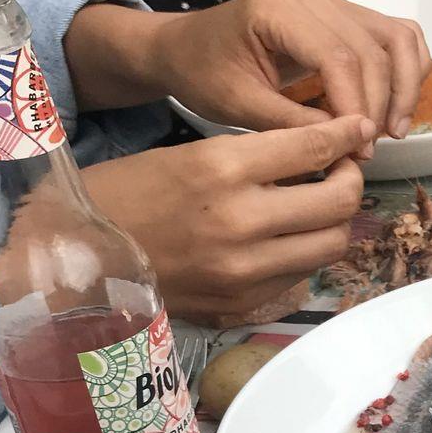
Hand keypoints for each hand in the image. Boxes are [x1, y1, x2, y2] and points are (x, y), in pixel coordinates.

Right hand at [82, 116, 368, 322]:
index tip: (357, 128)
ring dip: (335, 221)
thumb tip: (324, 150)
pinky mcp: (240, 303)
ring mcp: (243, 270)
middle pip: (340, 201)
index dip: (346, 134)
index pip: (314, 147)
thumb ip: (259, 155)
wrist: (74, 257)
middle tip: (341, 170)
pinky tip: (287, 236)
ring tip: (319, 204)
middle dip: (351, 179)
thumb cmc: (129, 193)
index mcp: (222, 169)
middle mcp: (240, 222)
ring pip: (332, 243)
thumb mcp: (192, 154)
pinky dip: (304, 252)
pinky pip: (300, 275)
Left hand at [152, 0, 429, 142]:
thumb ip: (291, 123)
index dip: (356, 105)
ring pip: (396, 36)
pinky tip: (398, 105)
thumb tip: (346, 143)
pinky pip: (395, 33)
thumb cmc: (203, 73)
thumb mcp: (237, 105)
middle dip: (381, 102)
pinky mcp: (345, 14)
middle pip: (373, 47)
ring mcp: (333, 1)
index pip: (338, 57)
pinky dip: (408, 67)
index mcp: (278, 9)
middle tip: (371, 150)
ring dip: (405, 85)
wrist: (185, 48)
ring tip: (395, 131)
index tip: (359, 149)